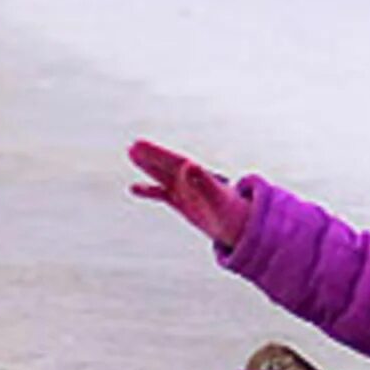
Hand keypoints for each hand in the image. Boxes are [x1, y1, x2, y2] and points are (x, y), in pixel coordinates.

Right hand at [128, 139, 250, 247]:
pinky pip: (162, 193)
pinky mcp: (181, 203)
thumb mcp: (215, 196)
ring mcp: (185, 191)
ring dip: (148, 166)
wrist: (238, 225)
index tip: (140, 144)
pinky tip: (134, 188)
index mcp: (198, 175)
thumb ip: (202, 181)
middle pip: (167, 165)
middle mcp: (190, 180)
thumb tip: (189, 165)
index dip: (158, 153)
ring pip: (163, 175)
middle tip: (133, 145)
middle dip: (151, 156)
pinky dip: (149, 190)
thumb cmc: (230, 210)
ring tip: (131, 153)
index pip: (175, 161)